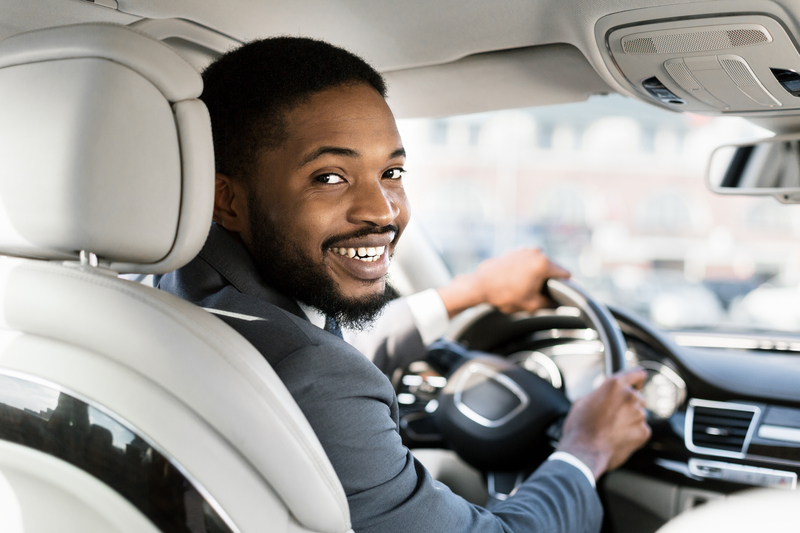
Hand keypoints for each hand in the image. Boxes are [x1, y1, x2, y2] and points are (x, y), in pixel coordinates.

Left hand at [436, 248, 569, 317]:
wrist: (479, 286)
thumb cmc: (504, 295)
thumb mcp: (531, 305)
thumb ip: (549, 303)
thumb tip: (557, 303)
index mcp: (543, 263)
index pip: (565, 274)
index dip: (565, 286)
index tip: (559, 294)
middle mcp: (535, 252)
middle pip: (552, 268)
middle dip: (548, 280)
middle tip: (539, 294)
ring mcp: (523, 250)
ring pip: (538, 264)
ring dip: (536, 275)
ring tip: (525, 288)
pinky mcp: (513, 252)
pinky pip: (526, 262)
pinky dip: (525, 271)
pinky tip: (516, 282)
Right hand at [556, 368, 650, 478]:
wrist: (584, 453)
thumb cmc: (580, 428)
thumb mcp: (582, 401)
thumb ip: (601, 393)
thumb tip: (606, 395)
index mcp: (615, 385)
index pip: (636, 373)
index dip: (636, 377)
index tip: (638, 380)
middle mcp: (630, 396)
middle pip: (637, 396)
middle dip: (627, 403)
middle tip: (612, 414)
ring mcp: (639, 415)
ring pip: (639, 413)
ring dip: (630, 418)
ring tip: (612, 428)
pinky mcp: (644, 432)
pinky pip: (641, 428)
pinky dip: (633, 432)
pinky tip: (618, 437)